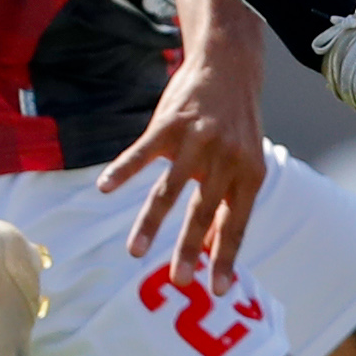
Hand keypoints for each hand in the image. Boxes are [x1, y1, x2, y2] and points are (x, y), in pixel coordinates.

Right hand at [96, 58, 268, 286]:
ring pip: (171, 188)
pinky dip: (124, 170)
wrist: (228, 64)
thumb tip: (215, 247)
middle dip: (190, 249)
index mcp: (250, 173)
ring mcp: (198, 139)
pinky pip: (143, 152)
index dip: (227, 257)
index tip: (218, 291)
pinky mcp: (172, 122)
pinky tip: (105, 187)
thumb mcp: (243, 160)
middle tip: (178, 281)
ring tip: (135, 251)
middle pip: (205, 211)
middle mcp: (226, 158)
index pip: (237, 224)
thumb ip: (228, 201)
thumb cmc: (233, 122)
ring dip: (151, 223)